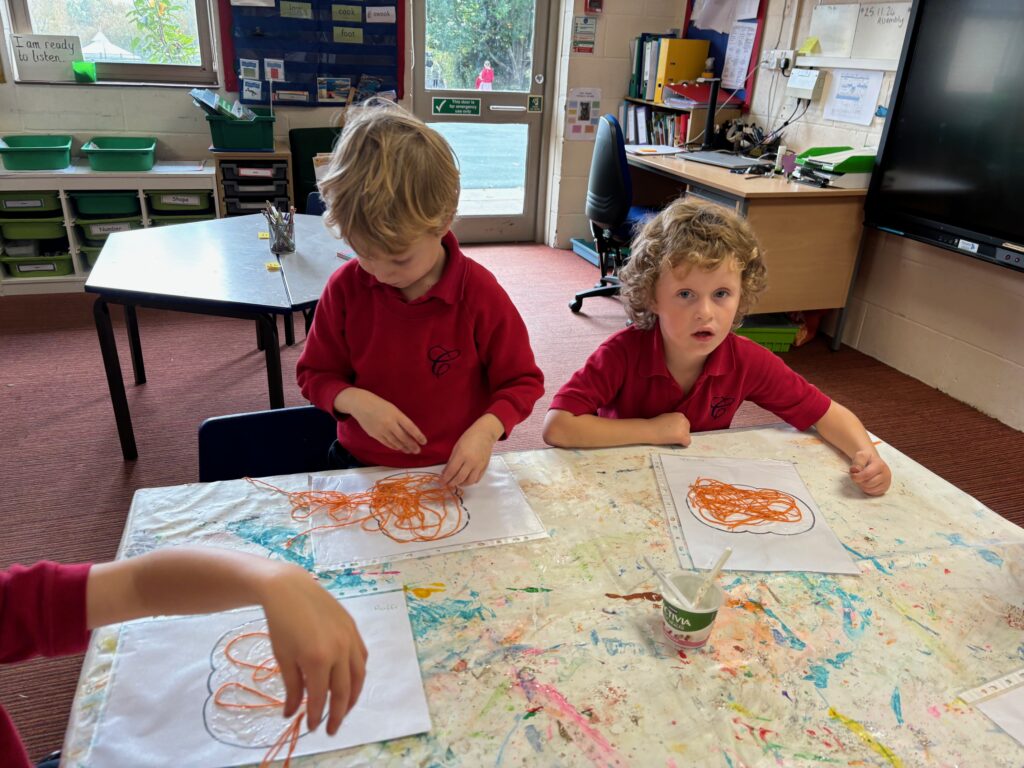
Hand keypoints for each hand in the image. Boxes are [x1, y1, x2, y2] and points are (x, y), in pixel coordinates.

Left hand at [260, 564, 367, 734]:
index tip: (312, 728)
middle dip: (339, 714)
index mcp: (317, 659)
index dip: (316, 716)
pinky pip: (362, 657)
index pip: (320, 698)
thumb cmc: (281, 623)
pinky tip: (351, 681)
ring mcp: (349, 638)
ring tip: (345, 709)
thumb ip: (291, 687)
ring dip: (353, 697)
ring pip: (358, 676)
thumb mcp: (283, 658)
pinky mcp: (353, 628)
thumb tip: (291, 713)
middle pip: (344, 691)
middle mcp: (339, 650)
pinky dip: (358, 673)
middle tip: (332, 729)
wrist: (290, 589)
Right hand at [337, 388, 425, 453]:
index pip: (410, 427)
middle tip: (418, 450)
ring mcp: (382, 430)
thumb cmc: (379, 404)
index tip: (424, 442)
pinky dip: (394, 447)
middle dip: (412, 445)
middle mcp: (390, 423)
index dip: (418, 436)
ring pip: (395, 442)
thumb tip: (409, 431)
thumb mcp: (392, 408)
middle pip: (404, 437)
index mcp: (396, 414)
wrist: (360, 405)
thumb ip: (400, 419)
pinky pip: (387, 443)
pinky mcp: (375, 435)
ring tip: (410, 451)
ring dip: (404, 448)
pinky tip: (399, 448)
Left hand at [441, 414, 502, 485]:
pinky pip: (477, 479)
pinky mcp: (485, 467)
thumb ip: (451, 461)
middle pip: (460, 478)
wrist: (485, 433)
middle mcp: (471, 462)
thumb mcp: (456, 447)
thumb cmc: (469, 437)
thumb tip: (445, 472)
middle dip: (452, 483)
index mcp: (462, 455)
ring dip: (462, 484)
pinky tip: (466, 479)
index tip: (441, 482)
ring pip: (469, 481)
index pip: (451, 471)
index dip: (445, 478)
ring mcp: (479, 465)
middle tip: (447, 484)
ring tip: (457, 482)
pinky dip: (471, 481)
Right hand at [648, 412, 691, 446]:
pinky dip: (682, 444)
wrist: (650, 430)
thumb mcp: (667, 418)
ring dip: (680, 439)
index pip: (684, 424)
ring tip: (671, 439)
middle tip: (671, 436)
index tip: (673, 432)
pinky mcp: (682, 436)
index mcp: (680, 415)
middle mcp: (684, 420)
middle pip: (687, 430)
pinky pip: (687, 442)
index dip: (679, 429)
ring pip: (687, 436)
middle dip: (681, 433)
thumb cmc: (655, 424)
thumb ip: (674, 421)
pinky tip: (675, 443)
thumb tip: (677, 428)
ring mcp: (684, 428)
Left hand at [849, 449, 891, 495]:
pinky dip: (867, 490)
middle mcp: (886, 474)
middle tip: (858, 476)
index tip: (852, 474)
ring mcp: (887, 482)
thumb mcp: (861, 455)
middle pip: (868, 484)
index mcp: (880, 465)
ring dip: (862, 486)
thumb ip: (858, 462)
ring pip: (870, 490)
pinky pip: (873, 493)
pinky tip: (867, 483)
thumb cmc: (866, 458)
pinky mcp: (885, 488)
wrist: (873, 460)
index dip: (857, 476)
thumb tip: (855, 470)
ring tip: (863, 479)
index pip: (867, 474)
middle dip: (860, 481)